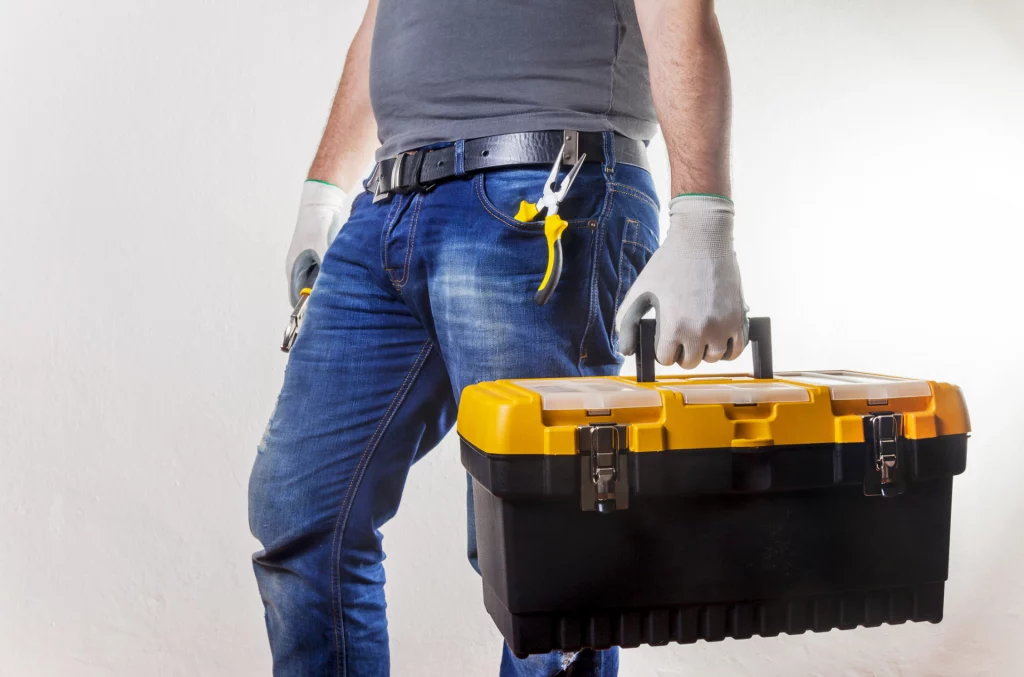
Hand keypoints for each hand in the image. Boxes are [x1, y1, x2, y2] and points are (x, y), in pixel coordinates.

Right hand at [284, 180, 352, 305]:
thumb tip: (326, 294)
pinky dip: (332, 278)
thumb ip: (323, 274)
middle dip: (319, 301)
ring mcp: (308, 262)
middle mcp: (299, 268)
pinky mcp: (318, 257)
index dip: (306, 311)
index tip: (320, 319)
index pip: (296, 299)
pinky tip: (346, 280)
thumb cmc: (316, 227)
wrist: (321, 204)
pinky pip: (324, 274)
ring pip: (317, 284)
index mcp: (293, 269)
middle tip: (336, 310)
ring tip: (343, 296)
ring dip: (327, 289)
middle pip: (307, 293)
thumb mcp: (322, 252)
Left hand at [616, 195, 747, 368]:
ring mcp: (722, 326)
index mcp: (674, 326)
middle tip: (680, 337)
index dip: (662, 350)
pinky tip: (717, 340)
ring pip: (712, 359)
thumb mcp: (640, 290)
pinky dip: (726, 350)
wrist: (703, 239)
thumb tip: (626, 350)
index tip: (664, 339)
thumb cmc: (669, 263)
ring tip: (697, 336)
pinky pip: (736, 350)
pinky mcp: (739, 318)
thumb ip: (627, 322)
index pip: (666, 360)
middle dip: (681, 352)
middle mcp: (699, 330)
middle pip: (689, 362)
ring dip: (703, 351)